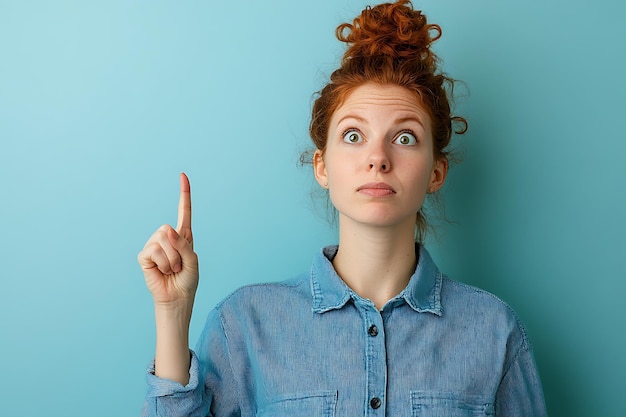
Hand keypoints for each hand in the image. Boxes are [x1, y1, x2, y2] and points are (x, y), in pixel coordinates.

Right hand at [138, 173, 198, 306]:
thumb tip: (166, 230)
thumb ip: (183, 244)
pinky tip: (162, 271)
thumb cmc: (187, 280)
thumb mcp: (192, 260)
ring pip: (161, 240)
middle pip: (168, 228)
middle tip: (179, 265)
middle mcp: (167, 237)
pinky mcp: (145, 256)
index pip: (183, 211)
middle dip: (177, 250)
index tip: (183, 175)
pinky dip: (162, 263)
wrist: (177, 298)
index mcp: (183, 236)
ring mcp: (154, 245)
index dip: (184, 194)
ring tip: (172, 269)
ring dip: (171, 259)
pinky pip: (153, 251)